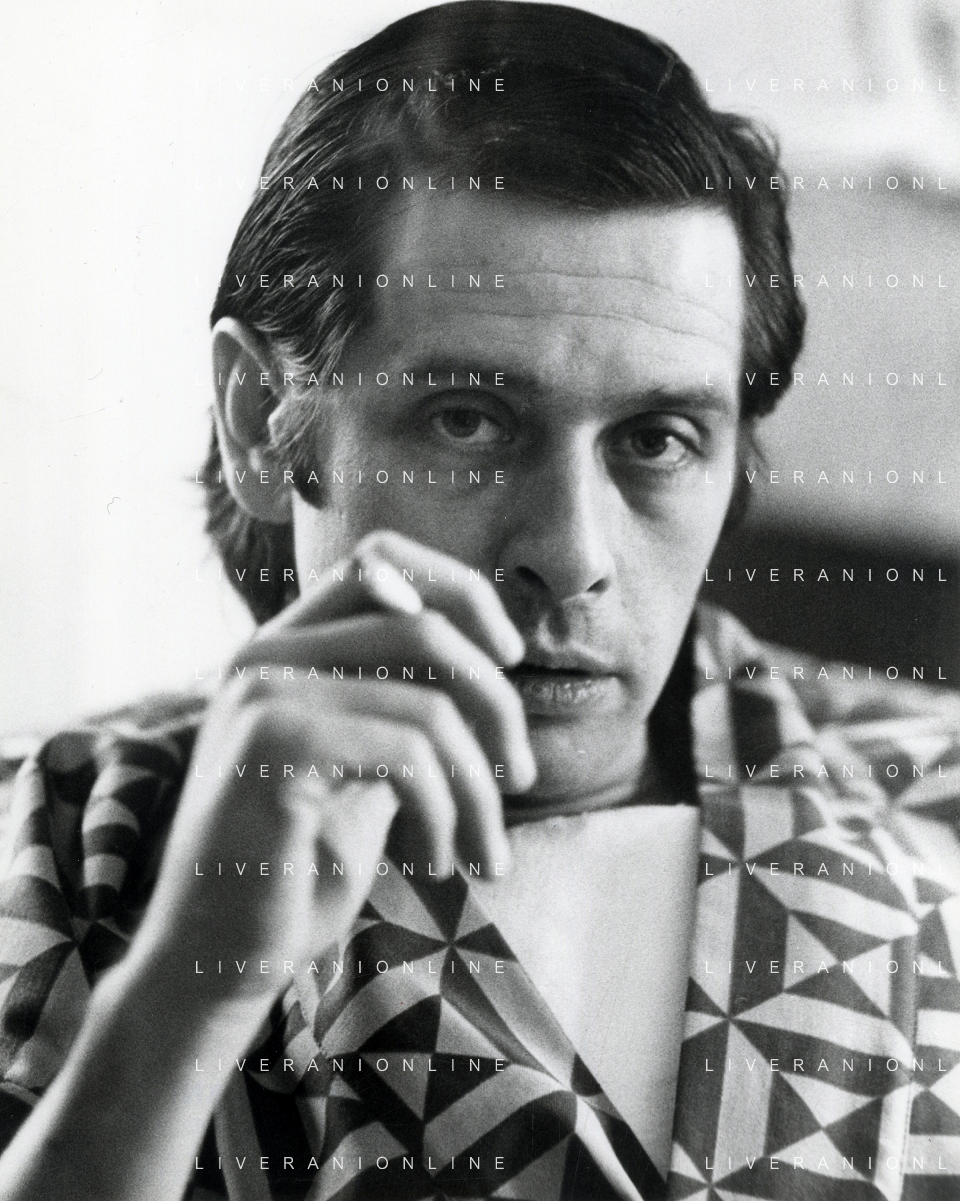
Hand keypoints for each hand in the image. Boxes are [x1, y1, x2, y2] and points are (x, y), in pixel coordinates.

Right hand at [129, 530, 535, 1013]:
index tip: (509, 659)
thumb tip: (494, 662)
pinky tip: (436, 863)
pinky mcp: (269, 744)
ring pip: (428, 704)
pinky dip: (445, 813)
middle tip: (518, 779)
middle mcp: (265, 652)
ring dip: (478, 788)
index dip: (461, 592)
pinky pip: (406, 753)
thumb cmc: (301, 866)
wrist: (217, 958)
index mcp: (286, 647)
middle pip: (422, 624)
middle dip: (497, 705)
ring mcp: (262, 692)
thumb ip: (403, 705)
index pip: (381, 560)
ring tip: (483, 852)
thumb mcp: (365, 769)